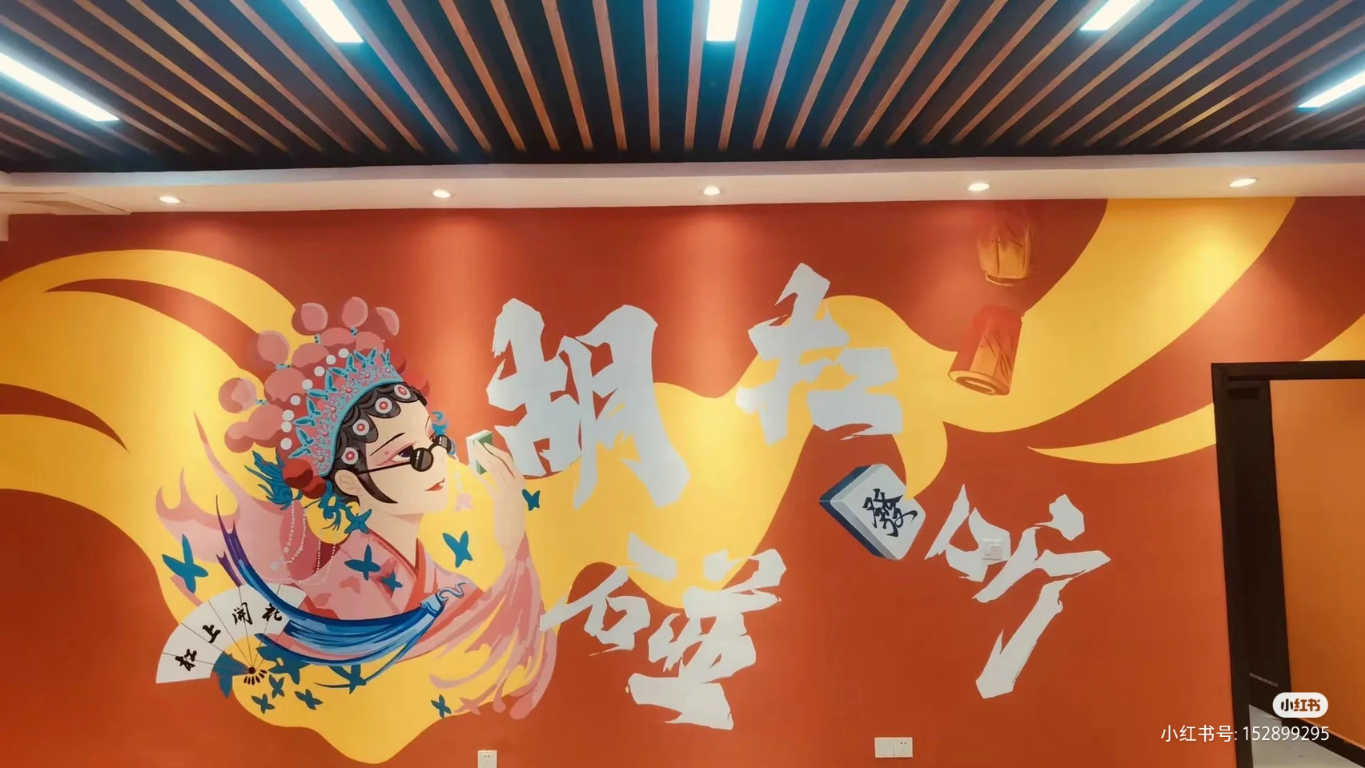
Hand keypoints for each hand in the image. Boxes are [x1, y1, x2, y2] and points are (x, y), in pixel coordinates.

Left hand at [472, 441, 526, 555]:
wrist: (513, 536)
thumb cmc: (513, 518)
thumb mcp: (515, 498)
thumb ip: (507, 484)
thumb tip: (492, 469)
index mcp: (521, 482)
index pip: (508, 460)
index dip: (496, 451)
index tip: (486, 445)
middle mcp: (516, 484)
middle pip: (499, 462)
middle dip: (485, 452)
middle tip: (475, 445)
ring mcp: (508, 492)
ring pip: (494, 470)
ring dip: (482, 460)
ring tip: (473, 453)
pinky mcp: (499, 500)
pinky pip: (488, 484)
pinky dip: (480, 475)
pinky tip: (472, 470)